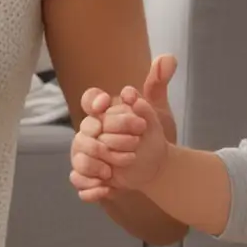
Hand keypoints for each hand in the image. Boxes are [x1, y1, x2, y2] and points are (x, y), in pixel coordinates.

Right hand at [70, 54, 177, 203]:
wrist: (151, 168)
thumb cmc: (149, 137)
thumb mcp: (157, 112)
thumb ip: (158, 84)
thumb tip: (168, 58)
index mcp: (103, 114)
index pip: (91, 100)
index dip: (95, 101)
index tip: (106, 104)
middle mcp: (90, 132)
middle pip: (85, 130)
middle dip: (105, 138)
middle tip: (131, 145)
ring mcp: (85, 154)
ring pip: (78, 156)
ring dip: (94, 163)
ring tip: (113, 170)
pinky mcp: (87, 176)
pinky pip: (79, 181)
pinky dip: (90, 186)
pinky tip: (107, 187)